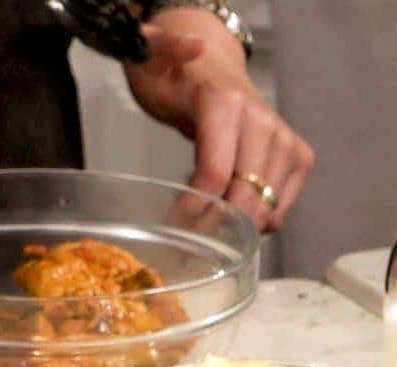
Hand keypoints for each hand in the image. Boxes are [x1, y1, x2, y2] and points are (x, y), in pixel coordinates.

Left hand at [123, 7, 314, 230]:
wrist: (209, 66)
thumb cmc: (173, 76)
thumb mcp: (152, 60)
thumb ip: (163, 50)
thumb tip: (191, 46)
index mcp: (225, 104)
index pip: (215, 173)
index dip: (193, 207)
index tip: (172, 221)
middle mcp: (263, 123)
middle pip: (245, 196)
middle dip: (214, 224)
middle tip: (186, 238)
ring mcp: (284, 141)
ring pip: (266, 207)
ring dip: (236, 228)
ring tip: (205, 228)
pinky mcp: (297, 157)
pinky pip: (282, 206)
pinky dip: (257, 221)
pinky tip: (232, 217)